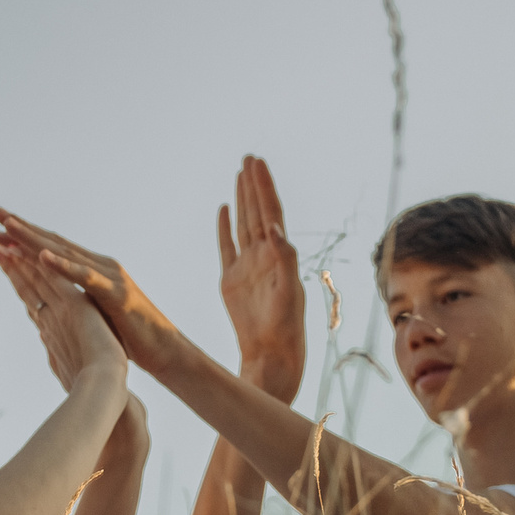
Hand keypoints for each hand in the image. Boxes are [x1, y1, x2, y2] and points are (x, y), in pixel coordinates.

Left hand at [0, 210, 191, 374]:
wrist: (161, 348)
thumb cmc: (129, 334)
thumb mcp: (94, 314)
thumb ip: (76, 302)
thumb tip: (51, 304)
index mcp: (90, 273)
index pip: (51, 252)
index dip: (24, 241)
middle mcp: (98, 267)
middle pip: (54, 245)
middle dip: (24, 230)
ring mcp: (107, 277)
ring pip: (66, 254)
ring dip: (36, 240)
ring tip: (11, 226)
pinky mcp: (115, 294)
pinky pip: (86, 278)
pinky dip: (64, 266)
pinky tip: (44, 256)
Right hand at [220, 156, 304, 399]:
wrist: (270, 356)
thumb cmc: (286, 330)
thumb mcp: (289, 294)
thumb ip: (284, 261)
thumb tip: (277, 229)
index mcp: (279, 256)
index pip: (271, 213)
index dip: (264, 188)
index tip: (257, 164)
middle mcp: (264, 257)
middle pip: (257, 212)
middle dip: (254, 185)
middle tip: (250, 158)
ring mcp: (247, 268)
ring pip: (243, 224)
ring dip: (242, 199)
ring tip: (240, 174)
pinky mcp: (232, 281)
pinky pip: (226, 246)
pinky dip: (225, 227)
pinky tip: (225, 210)